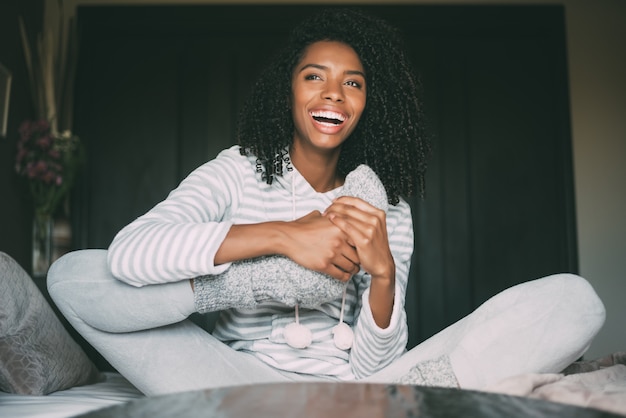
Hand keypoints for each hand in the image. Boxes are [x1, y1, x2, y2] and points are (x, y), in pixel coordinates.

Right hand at [282, 211, 359, 281]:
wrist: (288, 237)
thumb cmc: (303, 226)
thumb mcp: (320, 217)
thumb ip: (332, 217)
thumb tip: (338, 215)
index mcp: (340, 228)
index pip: (359, 238)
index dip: (362, 245)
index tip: (362, 250)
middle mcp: (338, 241)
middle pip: (358, 254)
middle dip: (360, 260)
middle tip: (360, 263)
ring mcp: (332, 253)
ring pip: (351, 266)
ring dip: (353, 270)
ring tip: (353, 270)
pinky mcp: (324, 265)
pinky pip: (340, 274)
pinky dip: (344, 277)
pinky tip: (344, 276)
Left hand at [325, 196, 395, 327]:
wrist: (381, 264)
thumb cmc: (374, 245)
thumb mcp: (373, 227)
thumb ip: (363, 216)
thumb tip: (345, 206)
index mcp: (378, 213)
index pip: (357, 201)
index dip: (343, 199)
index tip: (333, 201)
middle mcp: (376, 219)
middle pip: (351, 207)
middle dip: (335, 206)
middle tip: (326, 208)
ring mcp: (371, 229)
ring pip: (347, 216)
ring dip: (334, 212)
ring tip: (325, 214)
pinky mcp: (364, 239)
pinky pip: (347, 227)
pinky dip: (337, 221)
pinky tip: (330, 219)